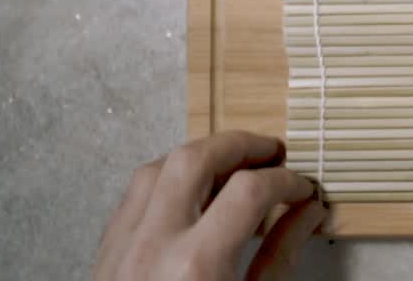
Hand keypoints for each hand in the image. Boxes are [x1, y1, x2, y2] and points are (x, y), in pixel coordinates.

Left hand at [94, 131, 325, 280]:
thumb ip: (280, 258)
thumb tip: (308, 212)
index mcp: (197, 266)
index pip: (250, 191)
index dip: (286, 181)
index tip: (303, 189)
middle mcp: (153, 246)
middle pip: (196, 158)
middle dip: (241, 145)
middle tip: (272, 152)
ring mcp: (122, 248)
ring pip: (157, 167)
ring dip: (199, 156)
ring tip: (232, 166)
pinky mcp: (105, 255)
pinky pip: (134, 196)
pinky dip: (167, 180)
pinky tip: (192, 193)